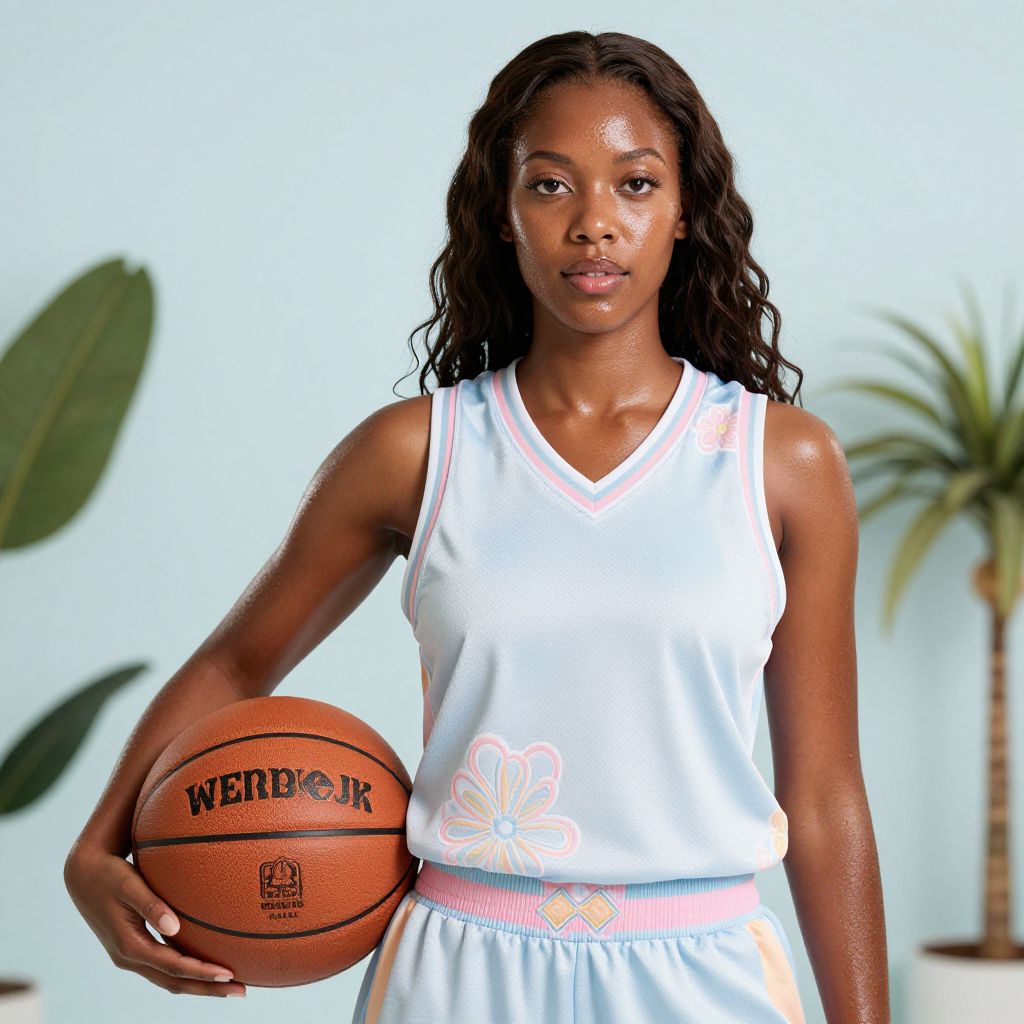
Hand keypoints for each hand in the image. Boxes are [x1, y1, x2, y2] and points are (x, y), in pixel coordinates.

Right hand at [64, 841, 246, 997]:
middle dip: (208, 989)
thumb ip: (151, 906)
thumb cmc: (108, 874)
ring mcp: (130, 955)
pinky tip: (204, 965)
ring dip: (199, 983)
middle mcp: (129, 957)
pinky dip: (186, 971)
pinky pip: (164, 966)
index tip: (229, 974)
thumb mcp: (129, 885)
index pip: (173, 966)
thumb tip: (174, 926)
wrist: (83, 874)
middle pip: (174, 982)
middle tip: (241, 991)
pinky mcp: (134, 947)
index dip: (201, 973)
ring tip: (230, 984)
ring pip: (169, 978)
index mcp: (129, 946)